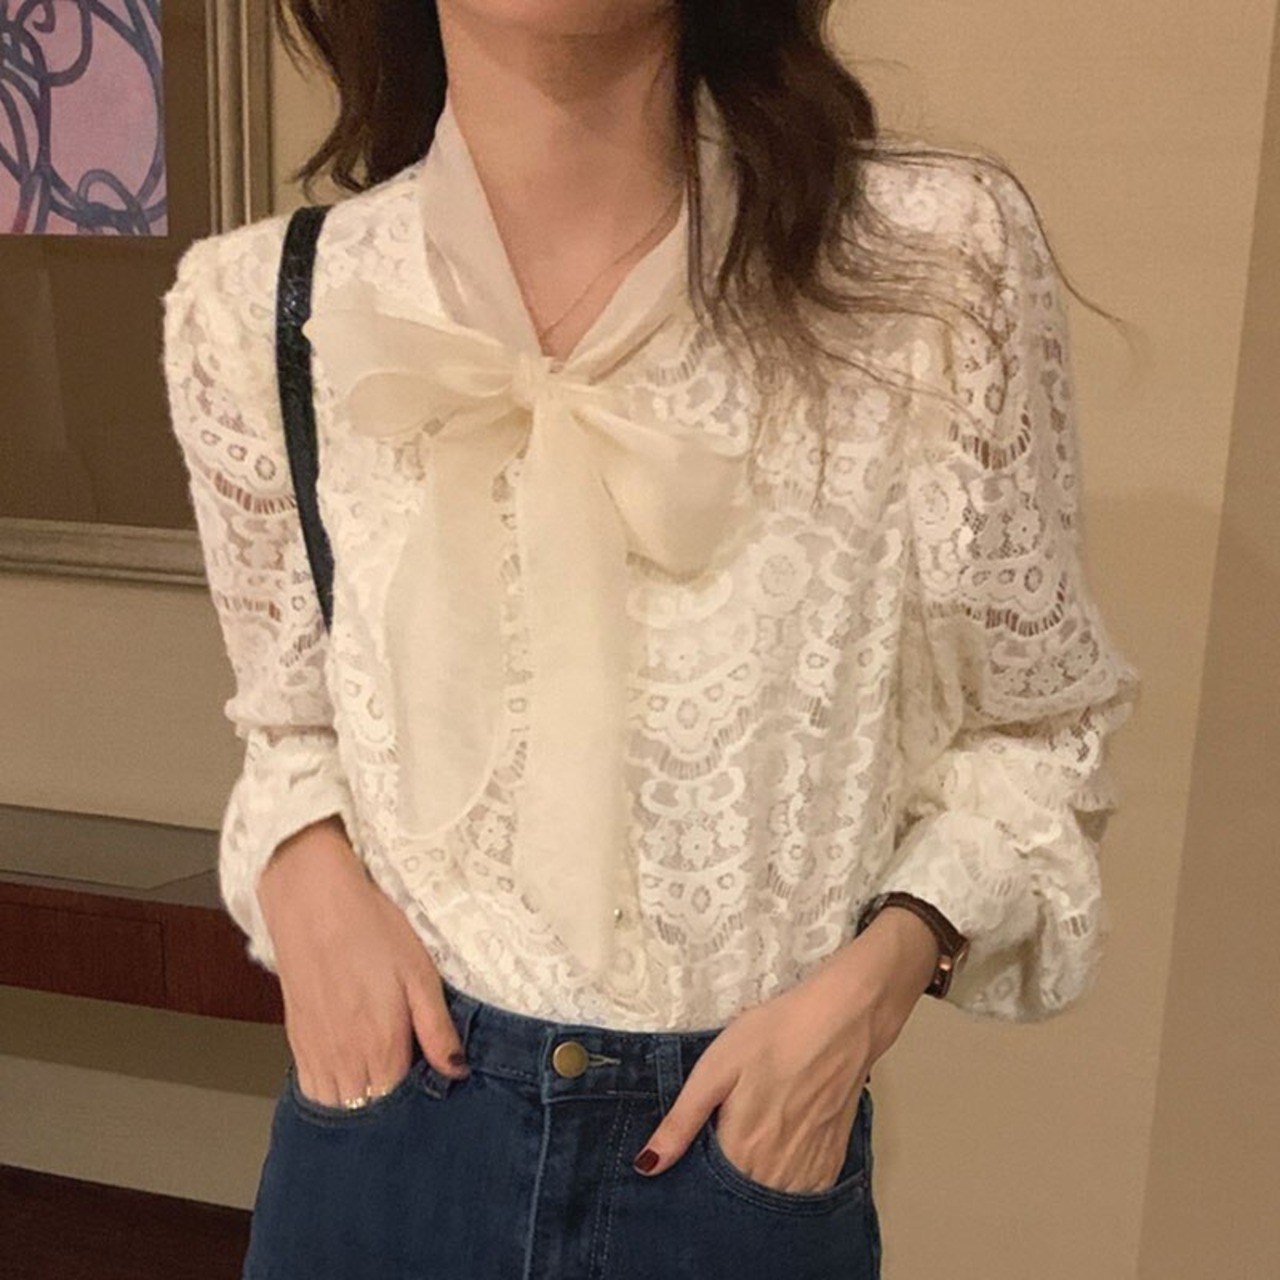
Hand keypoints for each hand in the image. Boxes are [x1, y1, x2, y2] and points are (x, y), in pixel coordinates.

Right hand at [257, 816, 470, 1106]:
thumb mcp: (420, 973)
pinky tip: (348, 1078)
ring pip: (337, 1105)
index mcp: (381, 1046)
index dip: (417, 1103)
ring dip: (358, 1105)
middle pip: (368, 1110)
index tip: (430, 1088)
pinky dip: (329, 1094)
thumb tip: (457, 1072)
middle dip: (388, 1109)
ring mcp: (316, 1052)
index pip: (400, 1104)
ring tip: (379, 1083)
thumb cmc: (373, 930)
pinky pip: (311, 1088)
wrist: (313, 900)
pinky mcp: (296, 1039)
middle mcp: (345, 1059)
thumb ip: (437, 1029)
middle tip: (407, 1084)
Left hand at [630, 908, 938, 1190]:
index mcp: (741, 1150)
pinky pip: (804, 1194)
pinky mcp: (834, 1160)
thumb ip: (682, 1121)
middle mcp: (776, 1172)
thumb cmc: (773, 1035)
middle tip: (722, 1142)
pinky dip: (787, 1185)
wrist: (842, 1020)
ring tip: (749, 1149)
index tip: (690, 1159)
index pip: (708, 1191)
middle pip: (741, 1199)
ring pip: (772, 1200)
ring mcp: (809, 1170)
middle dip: (724, 1187)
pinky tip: (778, 1157)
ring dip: (756, 1188)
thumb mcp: (715, 1068)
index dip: (695, 1178)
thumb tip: (647, 1166)